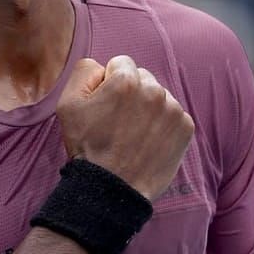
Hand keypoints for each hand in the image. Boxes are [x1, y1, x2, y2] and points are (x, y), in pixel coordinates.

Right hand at [55, 56, 194, 200]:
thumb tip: (103, 67)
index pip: (121, 64)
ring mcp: (173, 109)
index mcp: (126, 81)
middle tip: (119, 122)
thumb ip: (84, 71)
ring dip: (148, 108)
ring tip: (133, 134)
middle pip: (143, 78)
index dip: (110, 83)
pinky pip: (173, 115)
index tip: (106, 105)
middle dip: (132, 93)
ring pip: (159, 96)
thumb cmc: (88, 148)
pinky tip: (148, 141)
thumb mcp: (68, 104)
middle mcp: (154, 90)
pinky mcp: (185, 127)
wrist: (112, 190)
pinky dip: (163, 125)